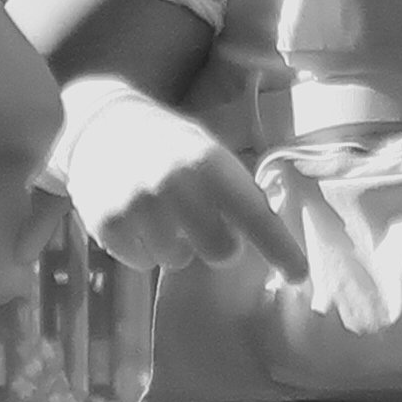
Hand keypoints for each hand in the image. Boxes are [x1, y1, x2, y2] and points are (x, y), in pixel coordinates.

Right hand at [61, 81, 308, 279]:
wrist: (101, 126)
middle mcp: (176, 184)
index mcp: (211, 164)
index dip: (280, 248)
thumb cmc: (170, 147)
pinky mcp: (107, 224)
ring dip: (176, 245)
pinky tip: (135, 218)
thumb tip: (273, 237)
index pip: (254, 214)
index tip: (299, 275)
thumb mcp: (211, 155)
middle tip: (204, 228)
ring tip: (161, 214)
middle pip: (221, 252)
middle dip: (219, 247)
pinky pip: (142, 262)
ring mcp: (138, 205)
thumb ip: (239, 192)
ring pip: (177, 260)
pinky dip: (143, 248)